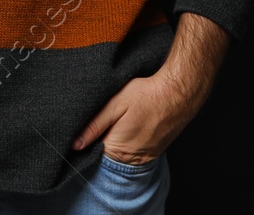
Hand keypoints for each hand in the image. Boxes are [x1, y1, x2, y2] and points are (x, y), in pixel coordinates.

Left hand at [71, 68, 209, 163]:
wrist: (178, 94)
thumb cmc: (146, 95)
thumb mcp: (115, 105)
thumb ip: (95, 126)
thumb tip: (75, 145)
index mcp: (117, 150)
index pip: (92, 155)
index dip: (85, 144)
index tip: (81, 131)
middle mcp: (130, 160)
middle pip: (105, 158)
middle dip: (99, 144)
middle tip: (103, 123)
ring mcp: (143, 159)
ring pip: (119, 157)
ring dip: (114, 144)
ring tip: (117, 125)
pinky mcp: (152, 154)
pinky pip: (133, 155)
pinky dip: (128, 144)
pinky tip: (128, 128)